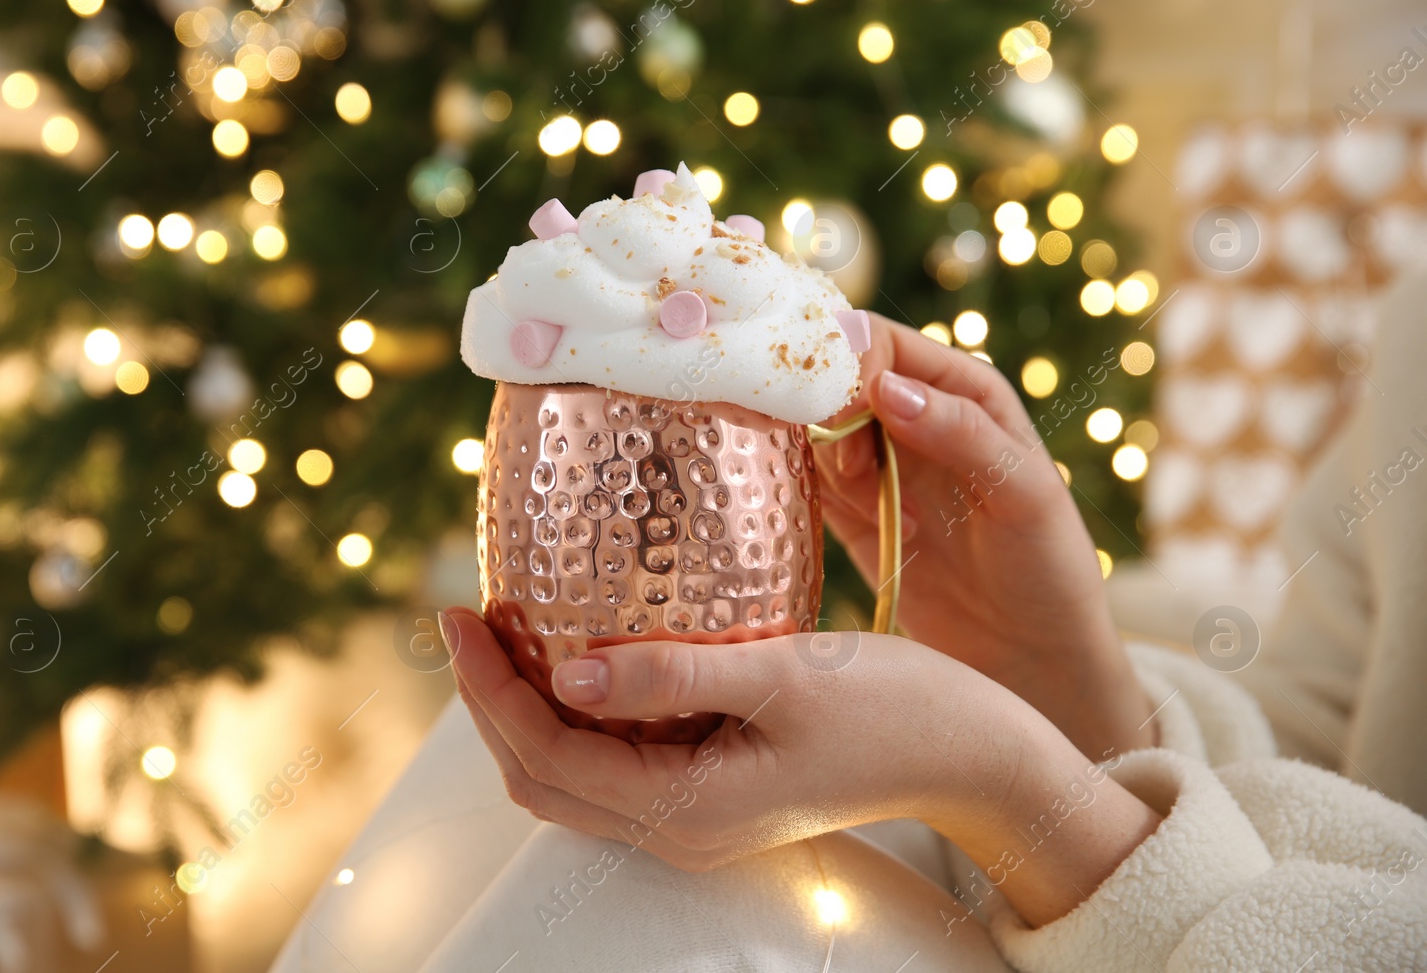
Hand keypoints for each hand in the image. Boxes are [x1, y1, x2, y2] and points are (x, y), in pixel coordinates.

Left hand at [442, 607, 1159, 927]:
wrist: (975, 756)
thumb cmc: (898, 710)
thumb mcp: (789, 677)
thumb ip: (678, 676)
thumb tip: (570, 675)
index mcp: (685, 808)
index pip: (544, 756)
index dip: (489, 689)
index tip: (461, 612)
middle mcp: (678, 825)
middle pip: (541, 775)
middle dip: (491, 701)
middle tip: (470, 616)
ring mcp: (694, 812)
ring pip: (574, 770)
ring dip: (530, 704)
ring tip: (510, 624)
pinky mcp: (713, 786)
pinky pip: (617, 757)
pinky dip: (581, 708)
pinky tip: (585, 647)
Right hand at [814, 316, 1155, 756]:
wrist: (1033, 661)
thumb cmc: (1047, 570)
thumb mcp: (1022, 494)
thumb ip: (959, 434)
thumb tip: (885, 388)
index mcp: (961, 390)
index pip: (879, 343)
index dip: (846, 363)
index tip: (841, 412)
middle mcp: (913, 417)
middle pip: (831, 381)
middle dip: (821, 415)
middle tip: (854, 473)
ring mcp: (877, 467)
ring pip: (810, 431)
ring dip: (821, 464)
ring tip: (873, 513)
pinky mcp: (849, 517)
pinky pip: (804, 484)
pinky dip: (800, 492)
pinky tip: (839, 522)